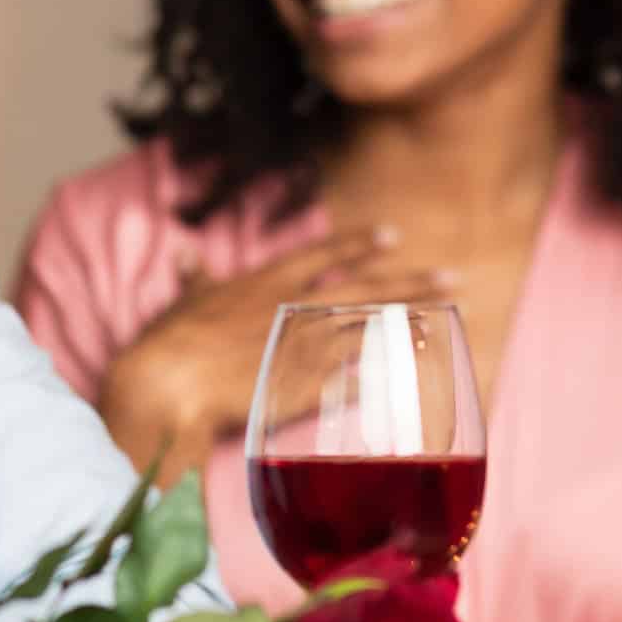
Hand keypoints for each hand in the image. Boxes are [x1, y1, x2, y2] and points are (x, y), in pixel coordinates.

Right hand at [103, 225, 452, 466]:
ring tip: (443, 323)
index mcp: (264, 284)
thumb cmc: (171, 341)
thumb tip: (184, 254)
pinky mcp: (304, 388)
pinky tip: (409, 378)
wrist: (169, 381)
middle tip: (452, 278)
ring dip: (407, 328)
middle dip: (410, 283)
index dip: (358, 245)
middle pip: (363, 290)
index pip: (321, 256)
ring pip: (367, 332)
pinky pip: (351, 382)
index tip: (393, 234)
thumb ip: (194, 279)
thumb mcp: (183, 301)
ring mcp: (302, 348)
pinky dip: (379, 379)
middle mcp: (293, 310)